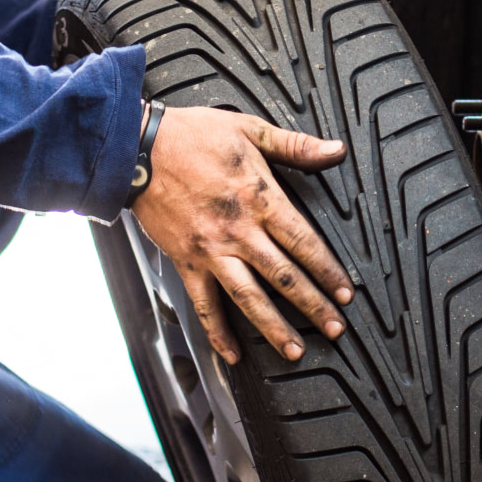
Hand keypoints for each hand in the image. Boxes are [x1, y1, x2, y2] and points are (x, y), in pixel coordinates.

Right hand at [129, 106, 353, 364]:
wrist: (136, 148)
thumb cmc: (190, 136)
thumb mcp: (250, 129)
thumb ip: (296, 145)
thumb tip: (335, 150)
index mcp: (259, 198)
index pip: (304, 242)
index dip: (328, 270)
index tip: (345, 292)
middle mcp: (238, 231)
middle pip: (284, 277)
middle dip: (313, 306)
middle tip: (334, 329)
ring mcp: (211, 250)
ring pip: (248, 297)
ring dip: (273, 328)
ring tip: (294, 350)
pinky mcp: (186, 261)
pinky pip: (204, 303)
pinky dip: (217, 332)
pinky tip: (231, 353)